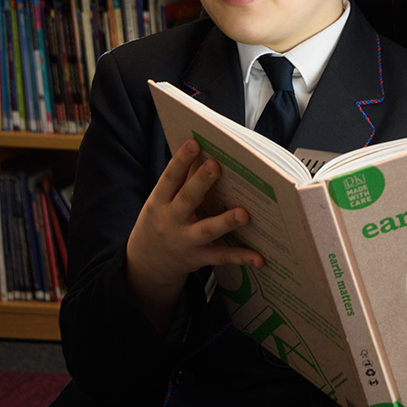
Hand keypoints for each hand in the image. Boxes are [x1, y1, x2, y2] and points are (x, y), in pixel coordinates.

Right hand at [125, 139, 263, 330]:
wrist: (147, 263)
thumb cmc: (162, 220)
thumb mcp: (162, 201)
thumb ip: (182, 180)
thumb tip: (204, 149)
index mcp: (160, 202)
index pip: (170, 178)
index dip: (181, 160)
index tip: (194, 143)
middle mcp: (170, 221)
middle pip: (187, 199)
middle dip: (201, 182)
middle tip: (216, 166)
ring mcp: (184, 242)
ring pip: (206, 230)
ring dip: (225, 222)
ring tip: (244, 214)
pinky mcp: (199, 258)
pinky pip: (222, 256)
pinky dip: (241, 257)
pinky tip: (260, 258)